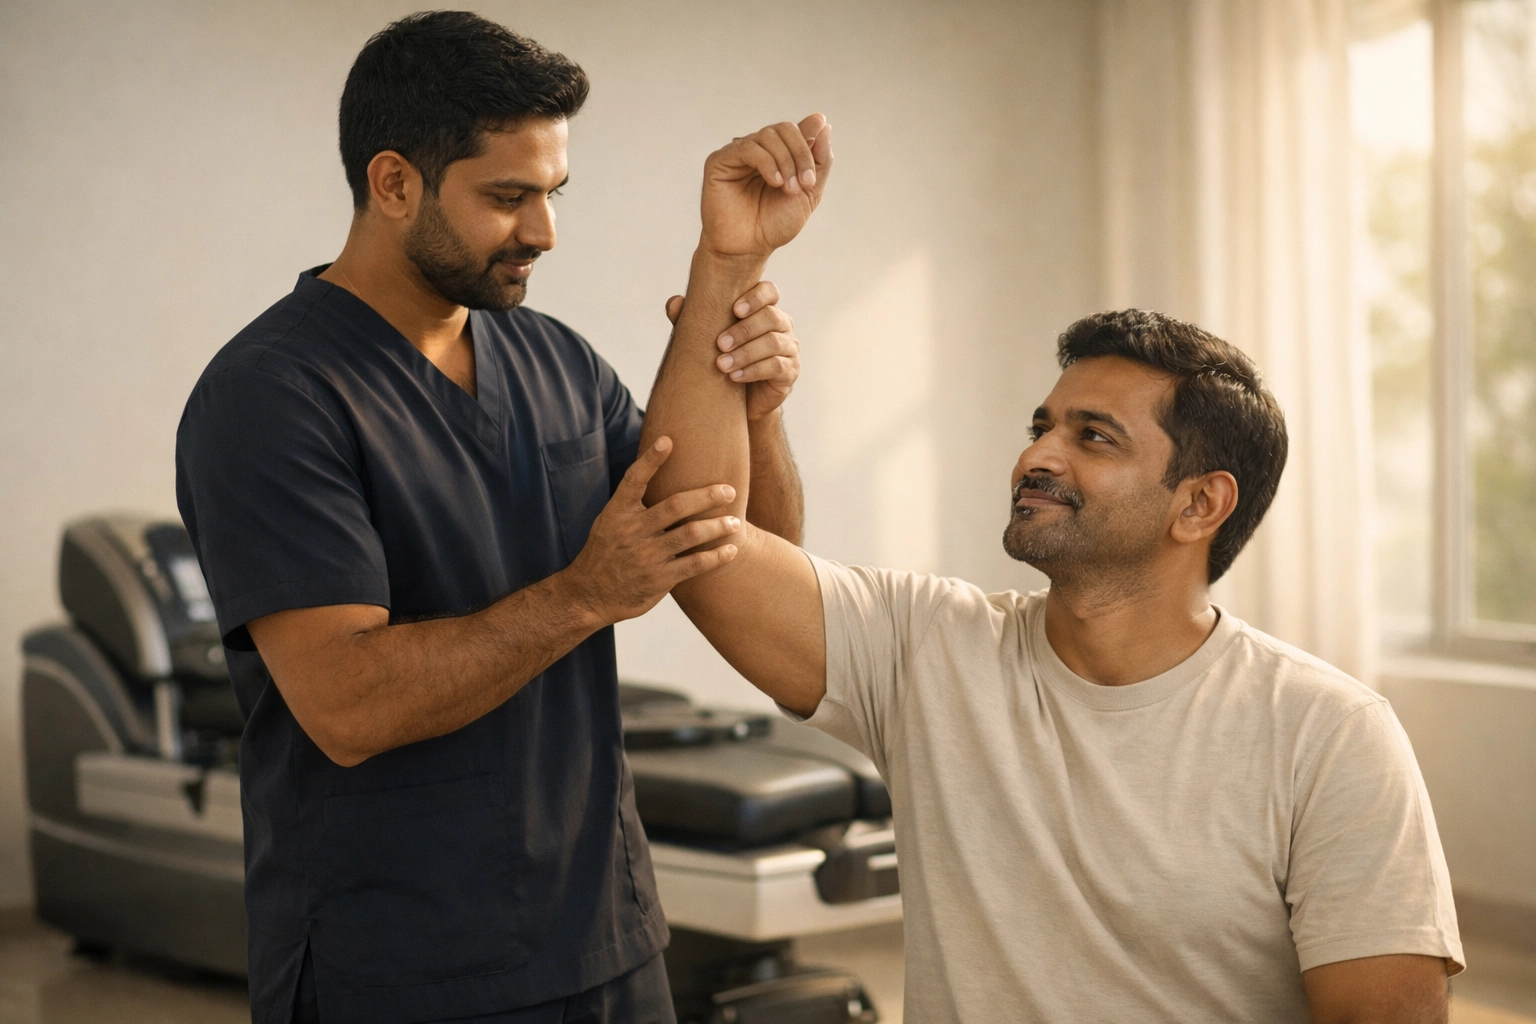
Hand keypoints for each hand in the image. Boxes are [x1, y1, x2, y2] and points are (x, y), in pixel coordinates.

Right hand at [562, 438, 740, 623]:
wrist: (589, 595)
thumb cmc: (606, 552)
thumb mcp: (609, 522)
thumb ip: (632, 502)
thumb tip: (656, 470)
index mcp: (618, 512)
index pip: (633, 480)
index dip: (650, 460)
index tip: (668, 440)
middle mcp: (632, 531)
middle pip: (675, 506)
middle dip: (706, 497)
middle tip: (729, 491)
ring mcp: (647, 556)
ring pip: (689, 534)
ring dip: (717, 526)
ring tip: (735, 521)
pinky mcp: (659, 579)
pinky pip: (694, 564)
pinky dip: (716, 557)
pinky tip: (731, 550)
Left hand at [666, 281, 798, 422]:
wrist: (741, 402)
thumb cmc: (725, 361)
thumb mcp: (707, 339)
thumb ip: (692, 319)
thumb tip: (674, 303)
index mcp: (765, 310)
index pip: (770, 292)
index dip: (756, 297)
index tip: (734, 310)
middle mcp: (782, 326)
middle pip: (771, 317)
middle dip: (743, 330)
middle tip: (719, 344)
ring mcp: (790, 348)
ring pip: (772, 343)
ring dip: (745, 353)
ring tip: (722, 365)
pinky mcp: (790, 372)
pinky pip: (776, 366)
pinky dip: (753, 370)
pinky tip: (734, 377)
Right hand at [699, 114, 833, 258]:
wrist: (748, 249)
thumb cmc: (774, 225)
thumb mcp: (809, 192)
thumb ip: (819, 160)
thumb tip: (822, 122)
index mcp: (777, 154)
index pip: (796, 130)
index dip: (810, 141)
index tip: (815, 169)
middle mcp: (757, 149)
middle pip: (784, 128)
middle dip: (801, 153)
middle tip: (806, 183)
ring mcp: (737, 153)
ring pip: (767, 135)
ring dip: (786, 161)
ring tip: (789, 188)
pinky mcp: (719, 161)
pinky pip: (747, 148)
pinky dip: (766, 162)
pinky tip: (774, 182)